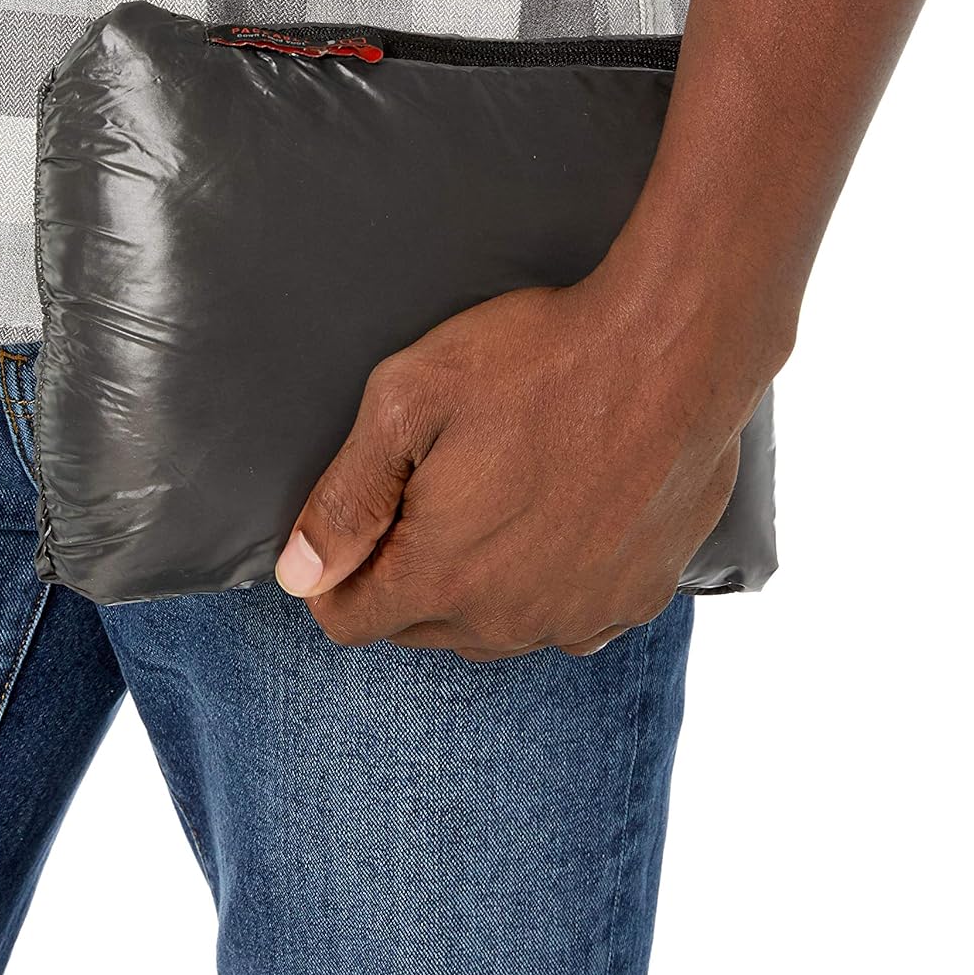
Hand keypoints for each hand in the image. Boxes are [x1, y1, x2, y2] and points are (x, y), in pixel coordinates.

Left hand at [275, 258, 784, 660]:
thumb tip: (299, 574)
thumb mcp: (410, 398)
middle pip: (421, 627)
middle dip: (409, 572)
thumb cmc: (539, 359)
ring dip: (486, 582)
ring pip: (498, 627)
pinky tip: (568, 516)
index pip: (348, 619)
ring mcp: (580, 615)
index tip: (366, 516)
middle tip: (440, 485)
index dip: (339, 571)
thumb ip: (346, 497)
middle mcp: (508, 619)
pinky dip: (558, 582)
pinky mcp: (640, 597)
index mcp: (441, 574)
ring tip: (508, 493)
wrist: (675, 347)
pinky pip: (573, 616)